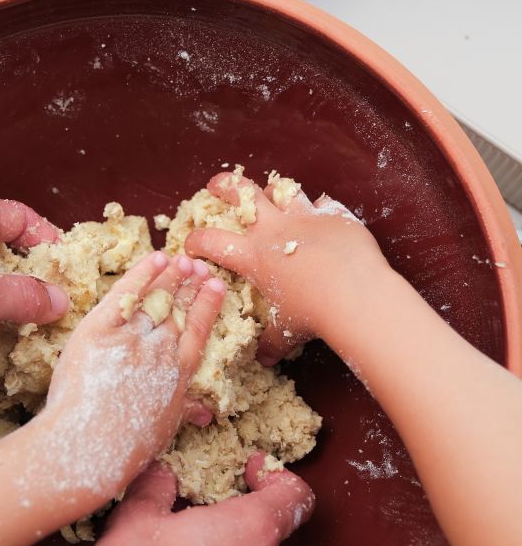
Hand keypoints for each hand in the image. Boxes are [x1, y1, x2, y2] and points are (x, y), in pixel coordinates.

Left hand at [43, 252, 225, 491]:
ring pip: (156, 298)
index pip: (197, 329)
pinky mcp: (98, 331)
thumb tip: (205, 412)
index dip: (207, 305)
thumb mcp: (164, 431)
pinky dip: (141, 275)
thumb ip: (184, 410)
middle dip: (191, 284)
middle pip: (178, 309)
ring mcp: (130, 339)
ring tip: (181, 259)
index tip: (216, 285)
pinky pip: (124, 295)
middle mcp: (159, 351)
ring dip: (171, 276)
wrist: (86, 448)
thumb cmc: (125, 449)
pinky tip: (155, 259)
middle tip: (201, 264)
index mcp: (178, 375)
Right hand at [185, 171, 387, 364]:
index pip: (212, 242)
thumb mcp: (286, 332)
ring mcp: (305, 218)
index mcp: (253, 257)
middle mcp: (274, 230)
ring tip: (274, 196)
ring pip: (283, 191)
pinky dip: (322, 209)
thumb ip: (272, 342)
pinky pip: (325, 204)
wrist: (355, 294)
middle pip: (242, 193)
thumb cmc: (313, 314)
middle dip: (225, 185)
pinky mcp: (334, 216)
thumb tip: (264, 360)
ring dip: (276, 192)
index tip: (191, 242)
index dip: (196, 240)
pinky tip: (324, 215)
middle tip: (217, 185)